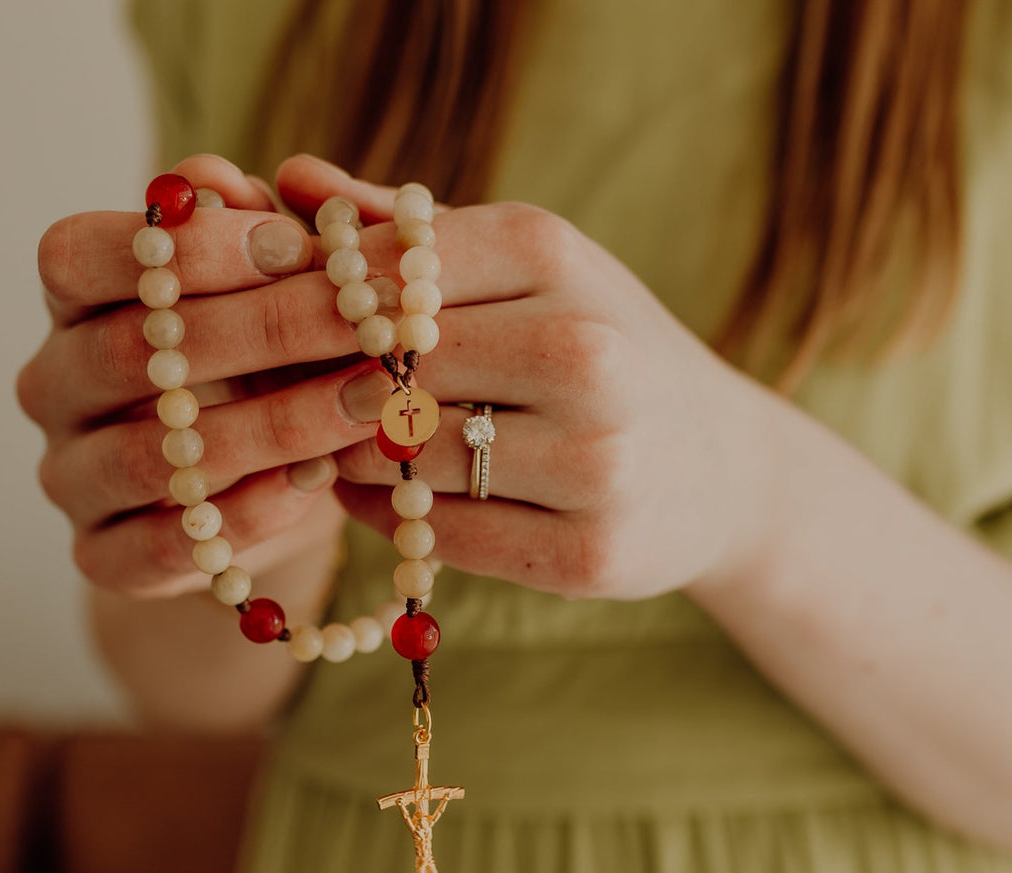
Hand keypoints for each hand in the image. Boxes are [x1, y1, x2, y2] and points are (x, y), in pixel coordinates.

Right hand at [18, 154, 400, 598]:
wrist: (271, 484)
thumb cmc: (272, 356)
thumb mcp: (275, 284)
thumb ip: (251, 227)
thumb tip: (220, 180)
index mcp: (74, 301)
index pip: (77, 255)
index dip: (185, 247)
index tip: (296, 245)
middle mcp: (53, 385)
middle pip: (124, 353)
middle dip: (259, 332)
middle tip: (368, 324)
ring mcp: (70, 476)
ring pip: (148, 456)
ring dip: (270, 428)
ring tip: (368, 402)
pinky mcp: (102, 556)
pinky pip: (159, 548)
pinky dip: (245, 516)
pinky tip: (317, 483)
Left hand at [272, 156, 771, 600]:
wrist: (720, 468)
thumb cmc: (596, 347)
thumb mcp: (526, 270)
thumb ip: (406, 232)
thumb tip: (290, 179)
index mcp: (556, 256)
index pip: (388, 268)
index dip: (323, 300)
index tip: (292, 321)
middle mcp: (586, 352)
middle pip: (393, 366)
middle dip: (332, 385)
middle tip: (297, 397)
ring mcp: (596, 459)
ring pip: (410, 458)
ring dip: (354, 457)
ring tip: (341, 444)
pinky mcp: (590, 554)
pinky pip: (441, 536)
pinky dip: (391, 517)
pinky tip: (384, 495)